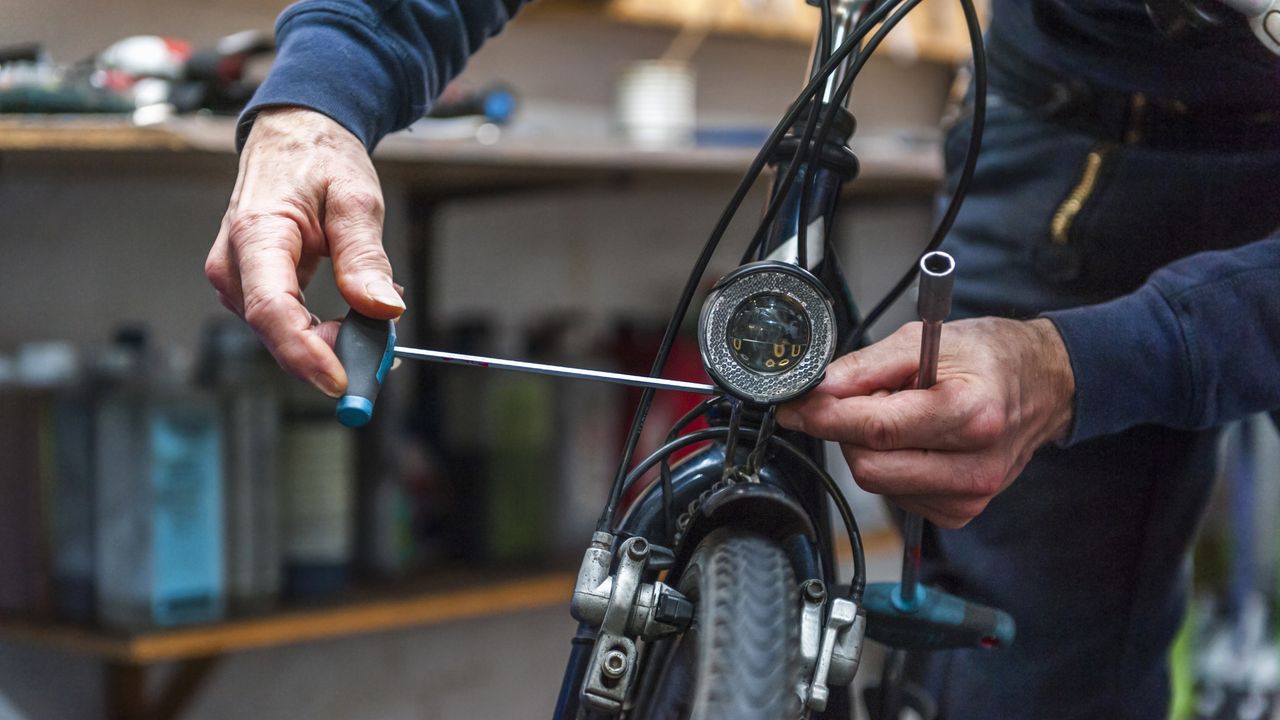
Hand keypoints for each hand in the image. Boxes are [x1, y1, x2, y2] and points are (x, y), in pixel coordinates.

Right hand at [205, 107, 404, 396]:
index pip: (271, 309)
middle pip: (275, 331)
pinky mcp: (250, 286)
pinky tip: (354, 318)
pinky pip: (284, 322)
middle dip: (329, 354)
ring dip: (329, 341)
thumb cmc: (321, 159)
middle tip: (383, 353)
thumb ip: (365, 256)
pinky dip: (320, 330)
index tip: (342, 379)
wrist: (294, 136)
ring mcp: (236, 278)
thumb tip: (384, 309)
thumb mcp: (355, 199)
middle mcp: (233, 263)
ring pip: (280, 333)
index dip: (305, 353)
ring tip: (375, 323)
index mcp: (256, 234)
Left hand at [778, 317, 1074, 527]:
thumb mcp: (924, 341)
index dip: (826, 417)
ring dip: (872, 448)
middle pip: (870, 465)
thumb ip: (865, 367)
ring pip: (878, 483)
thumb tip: (817, 389)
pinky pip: (896, 495)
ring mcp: (970, 495)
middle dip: (851, 430)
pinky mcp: (961, 512)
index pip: (878, 428)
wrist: (1041, 386)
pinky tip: (916, 441)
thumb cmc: (989, 359)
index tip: (797, 406)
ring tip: (903, 414)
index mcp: (971, 413)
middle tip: (869, 397)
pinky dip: (891, 466)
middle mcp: (975, 464)